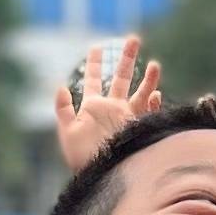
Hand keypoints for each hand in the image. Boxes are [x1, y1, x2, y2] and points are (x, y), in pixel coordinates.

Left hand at [49, 36, 162, 171]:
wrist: (102, 175)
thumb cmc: (82, 158)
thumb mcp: (67, 133)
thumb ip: (63, 109)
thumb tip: (61, 86)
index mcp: (92, 107)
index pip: (93, 79)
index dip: (94, 62)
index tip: (97, 46)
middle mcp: (111, 109)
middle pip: (120, 78)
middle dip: (126, 58)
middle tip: (133, 39)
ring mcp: (127, 118)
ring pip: (140, 93)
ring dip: (147, 78)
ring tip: (154, 64)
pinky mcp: (139, 128)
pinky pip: (149, 113)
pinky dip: (153, 103)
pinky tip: (155, 94)